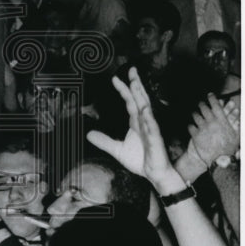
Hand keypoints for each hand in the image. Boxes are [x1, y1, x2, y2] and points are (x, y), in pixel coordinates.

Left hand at [87, 67, 172, 184]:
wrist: (154, 175)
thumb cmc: (140, 161)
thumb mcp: (117, 150)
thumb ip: (104, 141)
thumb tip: (88, 134)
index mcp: (136, 123)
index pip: (129, 102)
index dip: (123, 90)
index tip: (115, 78)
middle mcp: (144, 123)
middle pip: (140, 99)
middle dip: (136, 85)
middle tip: (132, 70)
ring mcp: (151, 130)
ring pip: (146, 109)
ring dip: (141, 96)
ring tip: (136, 83)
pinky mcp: (156, 140)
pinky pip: (153, 128)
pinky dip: (149, 119)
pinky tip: (145, 110)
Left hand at [186, 93, 239, 167]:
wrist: (218, 160)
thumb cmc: (229, 148)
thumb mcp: (236, 135)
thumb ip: (236, 124)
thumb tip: (237, 114)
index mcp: (221, 121)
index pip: (216, 105)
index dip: (212, 98)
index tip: (210, 95)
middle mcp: (211, 122)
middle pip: (203, 108)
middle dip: (202, 104)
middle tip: (201, 104)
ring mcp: (202, 128)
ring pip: (195, 115)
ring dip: (195, 114)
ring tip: (195, 114)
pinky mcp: (195, 135)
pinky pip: (190, 126)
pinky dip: (190, 125)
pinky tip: (192, 126)